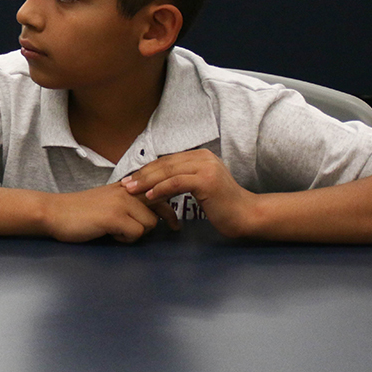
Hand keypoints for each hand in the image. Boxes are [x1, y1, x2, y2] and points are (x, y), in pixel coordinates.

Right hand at [43, 183, 178, 243]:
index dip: (170, 207)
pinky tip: (110, 234)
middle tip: (172, 229)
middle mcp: (126, 190)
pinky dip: (125, 239)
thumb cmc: (78, 211)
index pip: (158, 191)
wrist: (54, 212)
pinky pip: (136, 233)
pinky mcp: (114, 217)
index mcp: (125, 186)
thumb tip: (149, 214)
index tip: (176, 222)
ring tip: (117, 231)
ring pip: (149, 224)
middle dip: (158, 223)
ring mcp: (121, 202)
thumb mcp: (107, 200)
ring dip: (136, 233)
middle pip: (158, 210)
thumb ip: (127, 202)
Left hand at [121, 149, 254, 236]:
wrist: (246, 215)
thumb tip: (156, 179)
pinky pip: (177, 183)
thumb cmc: (222, 205)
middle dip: (142, 174)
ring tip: (131, 190)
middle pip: (165, 164)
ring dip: (146, 181)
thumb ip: (183, 178)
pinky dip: (160, 189)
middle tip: (124, 183)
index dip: (146, 169)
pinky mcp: (206, 180)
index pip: (167, 160)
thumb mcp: (200, 185)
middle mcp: (203, 157)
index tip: (130, 178)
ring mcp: (205, 167)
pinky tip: (148, 196)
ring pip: (168, 171)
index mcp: (200, 156)